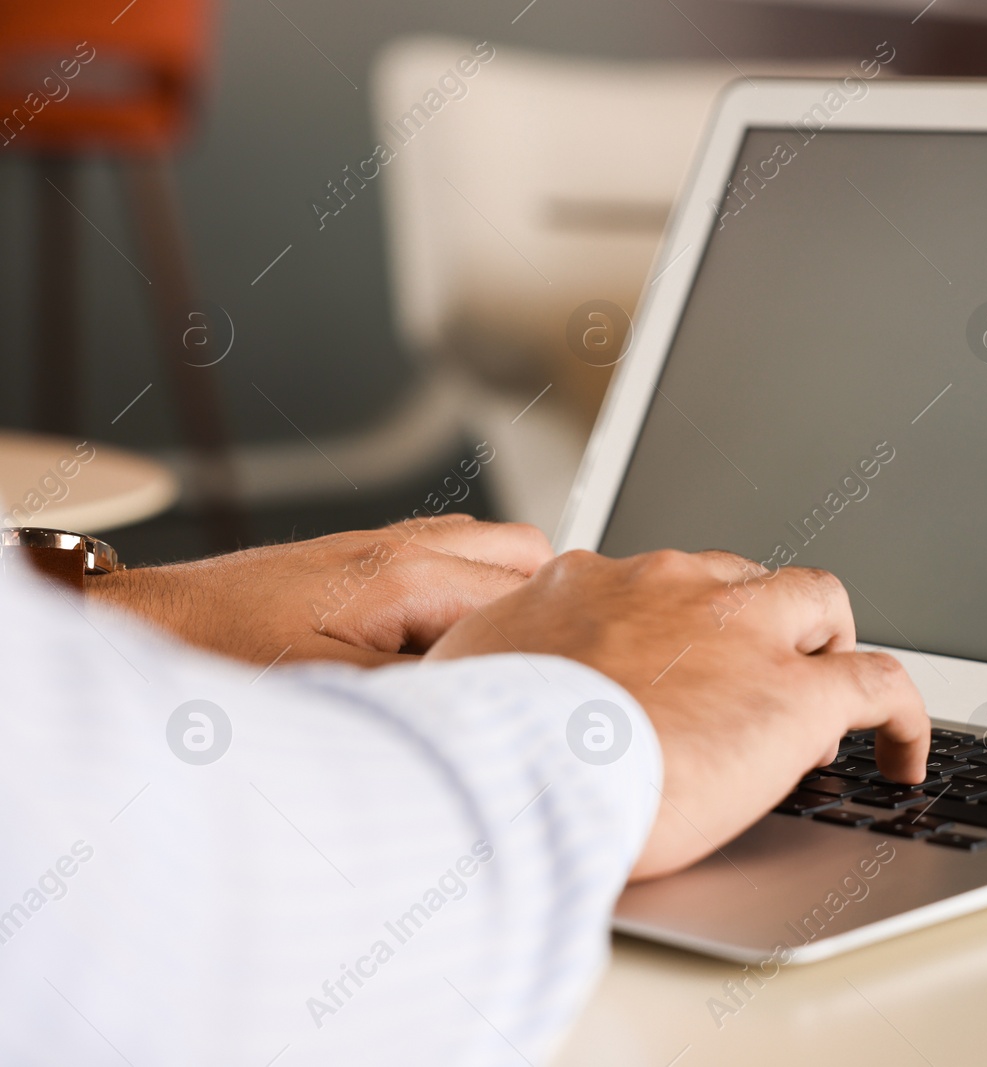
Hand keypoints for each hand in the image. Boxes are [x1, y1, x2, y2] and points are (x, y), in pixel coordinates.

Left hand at [88, 515, 552, 666]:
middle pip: (527, 553)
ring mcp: (386, 544)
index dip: (553, 641)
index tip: (562, 688)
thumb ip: (428, 691)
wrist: (147, 626)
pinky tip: (449, 641)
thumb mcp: (336, 695)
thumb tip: (496, 705)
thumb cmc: (223, 659)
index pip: (528, 592)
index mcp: (407, 575)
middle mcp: (405, 546)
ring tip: (500, 658)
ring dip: (509, 595)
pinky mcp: (364, 555)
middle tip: (539, 671)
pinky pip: (450, 553)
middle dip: (546, 608)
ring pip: (493, 547)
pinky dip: (470, 588)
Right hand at [425, 548, 929, 880]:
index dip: (682, 627)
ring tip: (825, 711)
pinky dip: (905, 717)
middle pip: (743, 581)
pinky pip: (882, 684)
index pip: (657, 583)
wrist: (519, 774)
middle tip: (754, 686)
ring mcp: (744, 634)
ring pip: (819, 604)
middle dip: (757, 627)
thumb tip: (479, 683)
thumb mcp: (463, 677)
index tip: (681, 668)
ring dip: (827, 646)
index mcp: (592, 583)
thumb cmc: (478, 744)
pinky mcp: (798, 694)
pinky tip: (904, 758)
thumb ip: (488, 664)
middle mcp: (674, 588)